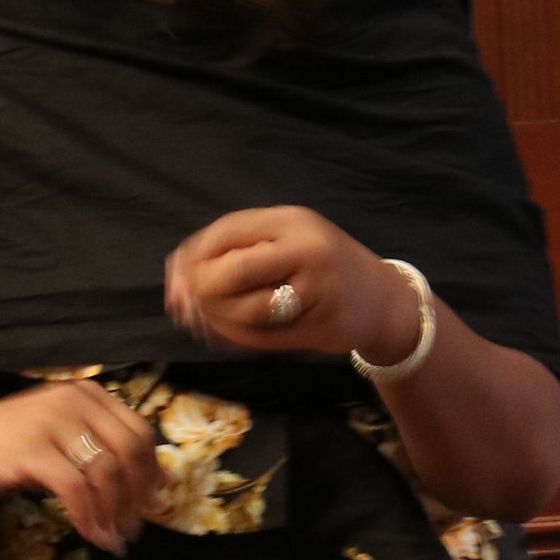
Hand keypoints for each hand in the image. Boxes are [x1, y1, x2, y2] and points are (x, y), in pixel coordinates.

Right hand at [0, 380, 160, 555]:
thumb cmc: (3, 440)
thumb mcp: (57, 432)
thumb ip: (97, 446)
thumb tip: (150, 480)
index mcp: (86, 394)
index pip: (139, 431)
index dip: (151, 470)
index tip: (152, 501)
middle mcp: (75, 402)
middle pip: (129, 452)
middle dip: (137, 496)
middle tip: (134, 527)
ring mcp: (54, 425)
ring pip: (106, 473)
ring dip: (115, 514)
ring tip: (114, 539)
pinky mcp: (34, 453)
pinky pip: (76, 491)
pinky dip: (89, 519)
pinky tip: (90, 536)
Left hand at [165, 207, 421, 366]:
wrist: (383, 300)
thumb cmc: (321, 268)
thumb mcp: (285, 241)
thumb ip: (236, 249)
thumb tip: (176, 273)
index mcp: (292, 220)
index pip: (226, 231)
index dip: (192, 256)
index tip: (176, 278)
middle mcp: (308, 248)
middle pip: (233, 270)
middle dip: (200, 291)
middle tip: (185, 306)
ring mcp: (319, 288)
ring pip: (246, 308)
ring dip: (215, 320)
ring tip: (204, 321)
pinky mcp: (322, 325)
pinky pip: (264, 337)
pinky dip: (235, 339)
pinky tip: (225, 335)